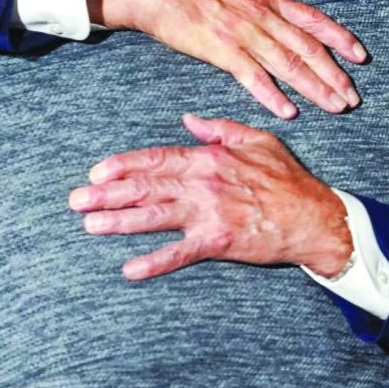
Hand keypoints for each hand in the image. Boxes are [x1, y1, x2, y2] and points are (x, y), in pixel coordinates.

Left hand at [68, 114, 352, 280]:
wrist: (313, 217)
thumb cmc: (286, 178)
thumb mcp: (256, 139)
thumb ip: (219, 128)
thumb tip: (187, 119)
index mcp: (209, 158)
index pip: (156, 159)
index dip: (123, 165)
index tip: (96, 173)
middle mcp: (203, 184)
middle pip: (146, 187)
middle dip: (107, 195)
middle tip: (75, 201)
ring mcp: (208, 214)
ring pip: (154, 217)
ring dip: (119, 222)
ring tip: (90, 225)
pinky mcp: (218, 242)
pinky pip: (180, 253)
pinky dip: (154, 261)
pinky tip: (129, 269)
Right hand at [87, 0, 364, 118]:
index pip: (311, 17)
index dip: (338, 37)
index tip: (359, 55)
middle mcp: (260, 14)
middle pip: (307, 47)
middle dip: (334, 74)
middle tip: (352, 97)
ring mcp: (242, 32)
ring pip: (288, 64)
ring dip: (314, 88)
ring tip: (335, 107)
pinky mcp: (220, 50)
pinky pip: (252, 77)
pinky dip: (272, 95)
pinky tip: (289, 111)